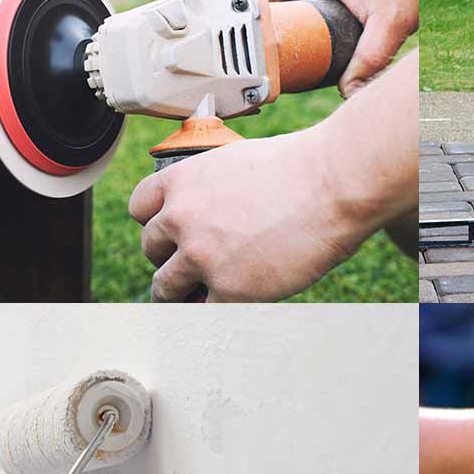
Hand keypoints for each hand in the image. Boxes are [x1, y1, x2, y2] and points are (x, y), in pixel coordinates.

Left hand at [130, 125, 360, 301]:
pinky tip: (228, 303)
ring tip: (196, 295)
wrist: (333, 185)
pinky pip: (201, 311)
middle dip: (168, 256)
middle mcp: (181, 218)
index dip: (156, 222)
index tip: (170, 232)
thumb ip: (212, 187)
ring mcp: (201, 256)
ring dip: (178, 291)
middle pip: (150, 248)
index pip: (139, 208)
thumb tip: (213, 208)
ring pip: (164, 287)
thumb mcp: (237, 161)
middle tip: (192, 263)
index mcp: (181, 181)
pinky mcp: (227, 289)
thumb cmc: (299, 167)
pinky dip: (212, 310)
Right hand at [244, 0, 417, 96]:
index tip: (247, 53)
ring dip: (270, 26)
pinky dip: (287, 21)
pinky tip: (295, 47)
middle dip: (255, 30)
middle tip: (261, 66)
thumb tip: (349, 95)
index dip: (243, 21)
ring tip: (274, 62)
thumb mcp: (391, 24)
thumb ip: (370, 61)